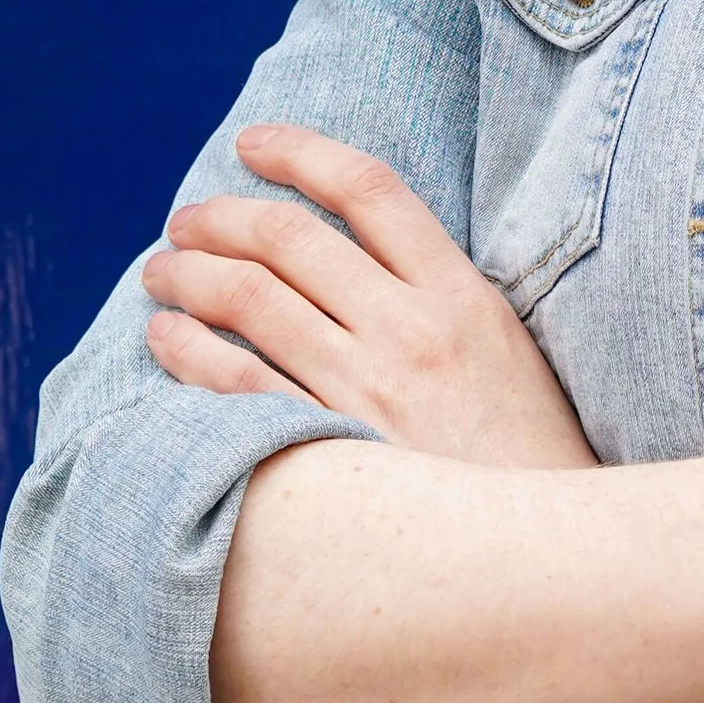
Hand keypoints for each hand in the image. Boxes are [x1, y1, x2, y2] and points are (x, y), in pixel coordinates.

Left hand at [142, 122, 596, 472]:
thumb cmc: (523, 456)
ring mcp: (364, 391)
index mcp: (461, 295)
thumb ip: (437, 295)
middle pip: (292, 237)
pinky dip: (186, 349)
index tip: (252, 143)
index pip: (370, 189)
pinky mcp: (326, 452)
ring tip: (162, 273)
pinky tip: (165, 337)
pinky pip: (233, 385)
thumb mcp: (505, 351)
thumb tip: (349, 250)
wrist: (541, 559)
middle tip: (186, 221)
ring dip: (189, 274)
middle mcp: (410, 331)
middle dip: (222, 216)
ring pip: (249, 299)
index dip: (301, 152)